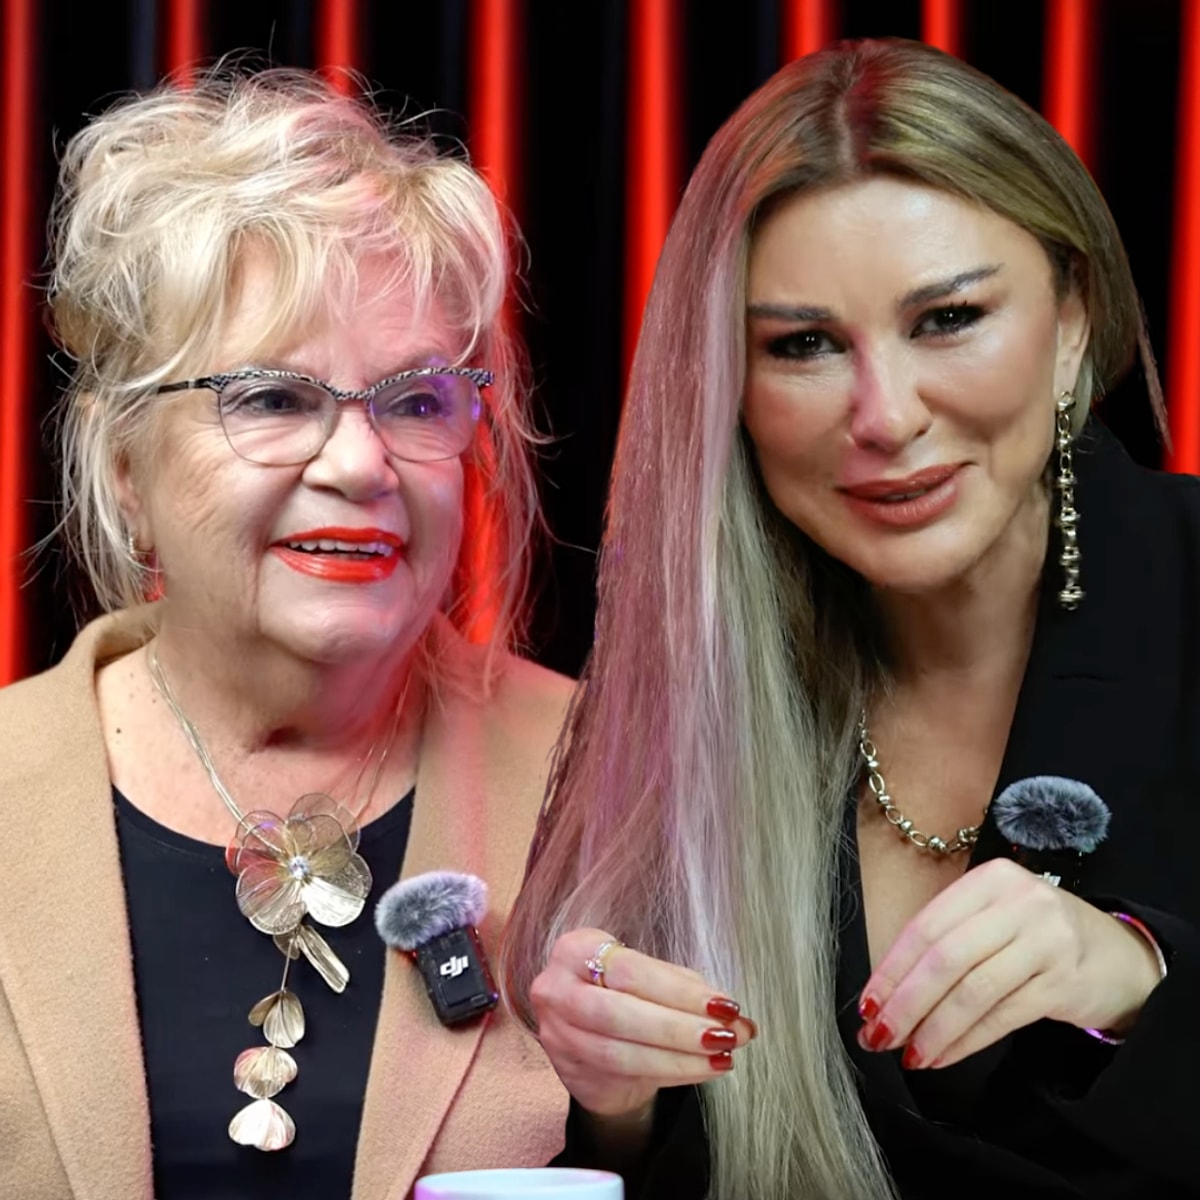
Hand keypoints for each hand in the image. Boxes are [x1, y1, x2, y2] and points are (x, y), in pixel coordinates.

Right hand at [530, 927, 756, 1122]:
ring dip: (679, 1058)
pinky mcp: (565, 1067)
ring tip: (721, 1058)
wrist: (586, 1035)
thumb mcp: (649, 978)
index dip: (679, 991)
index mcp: (577, 948)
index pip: (630, 971)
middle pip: (621, 1014)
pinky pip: (623, 1075)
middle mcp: (557, 987)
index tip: (725, 1006)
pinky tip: (700, 1070)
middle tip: (726, 1036)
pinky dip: (670, 1073)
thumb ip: (687, 991)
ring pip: (621, 1052)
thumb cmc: (623, 993)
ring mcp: (556, 1031)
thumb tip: (737, 1018)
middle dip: (679, 1028)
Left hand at [857, 858, 1162, 1068]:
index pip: (927, 926)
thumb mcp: (993, 916)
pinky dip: (965, 1040)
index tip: (866, 1005)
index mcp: (990, 879)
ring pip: (973, 992)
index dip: (891, 969)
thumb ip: (947, 938)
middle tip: (878, 1036)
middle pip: (946, 959)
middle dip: (905, 1003)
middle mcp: (1019, 903)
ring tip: (909, 1053)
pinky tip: (942, 1055)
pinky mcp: (1064, 982)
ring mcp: (1046, 941)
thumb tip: (884, 990)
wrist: (1119, 956)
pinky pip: (1002, 1017)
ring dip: (933, 1029)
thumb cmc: (1036, 934)